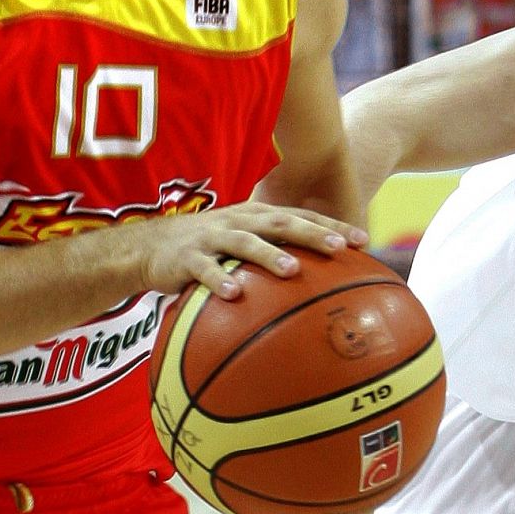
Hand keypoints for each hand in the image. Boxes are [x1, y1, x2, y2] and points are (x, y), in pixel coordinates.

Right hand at [124, 201, 367, 299]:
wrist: (150, 247)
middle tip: (339, 249)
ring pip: (246, 244)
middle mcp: (239, 221)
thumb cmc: (208, 248)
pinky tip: (235, 296)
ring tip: (293, 270)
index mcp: (257, 216)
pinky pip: (206, 270)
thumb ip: (275, 253)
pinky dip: (221, 281)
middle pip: (281, 224)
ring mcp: (214, 237)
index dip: (332, 227)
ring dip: (270, 255)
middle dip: (312, 234)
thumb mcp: (242, 242)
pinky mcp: (189, 258)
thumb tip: (320, 281)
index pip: (301, 217)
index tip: (363, 241)